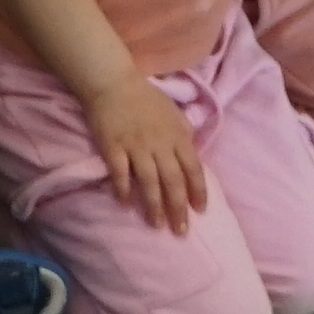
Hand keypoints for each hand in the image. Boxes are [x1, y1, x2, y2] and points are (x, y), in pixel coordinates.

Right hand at [88, 78, 211, 234]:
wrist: (113, 82)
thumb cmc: (145, 98)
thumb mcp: (173, 113)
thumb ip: (184, 135)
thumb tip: (192, 156)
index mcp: (178, 135)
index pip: (193, 168)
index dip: (198, 191)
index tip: (201, 211)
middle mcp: (160, 143)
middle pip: (173, 181)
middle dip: (178, 208)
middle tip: (180, 231)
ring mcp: (136, 146)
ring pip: (149, 181)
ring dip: (154, 205)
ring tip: (157, 224)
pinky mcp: (113, 146)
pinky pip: (120, 172)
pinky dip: (123, 189)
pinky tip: (124, 203)